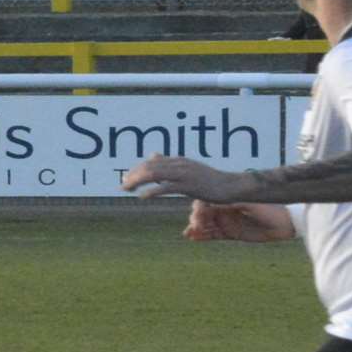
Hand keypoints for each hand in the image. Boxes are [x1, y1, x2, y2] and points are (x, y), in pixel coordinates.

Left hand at [121, 153, 247, 201]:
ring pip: (155, 174)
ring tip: (127, 189)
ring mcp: (184, 174)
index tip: (125, 180)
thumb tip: (152, 155)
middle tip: (122, 187)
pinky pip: (167, 187)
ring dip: (138, 181)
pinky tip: (143, 196)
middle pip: (150, 166)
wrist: (230, 186)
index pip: (151, 162)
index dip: (135, 170)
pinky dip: (153, 190)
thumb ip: (169, 164)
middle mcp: (179, 164)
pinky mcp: (190, 185)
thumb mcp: (187, 169)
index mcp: (178, 161)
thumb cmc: (209, 180)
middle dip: (133, 176)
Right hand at [184, 200, 294, 242]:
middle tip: (195, 227)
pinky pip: (213, 235)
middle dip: (196, 219)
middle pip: (203, 213)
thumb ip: (230, 203)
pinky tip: (193, 238)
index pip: (207, 201)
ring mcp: (227, 222)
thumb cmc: (270, 209)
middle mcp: (225, 209)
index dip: (200, 208)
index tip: (198, 214)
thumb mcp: (248, 203)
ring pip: (206, 225)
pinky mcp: (231, 234)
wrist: (286, 223)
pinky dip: (203, 236)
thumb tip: (211, 204)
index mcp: (228, 198)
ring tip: (189, 234)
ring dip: (196, 228)